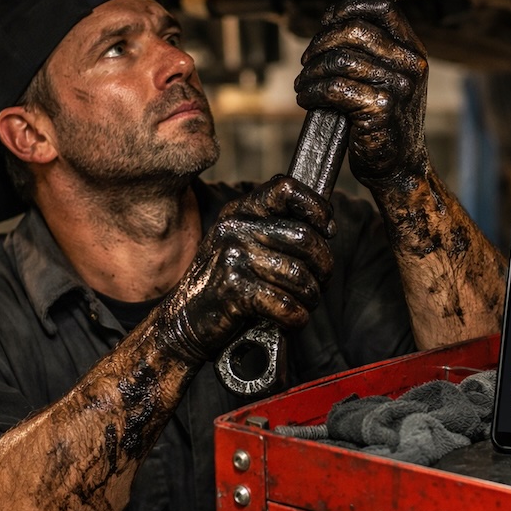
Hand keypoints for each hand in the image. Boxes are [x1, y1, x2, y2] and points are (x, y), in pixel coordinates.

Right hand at [158, 176, 334, 363]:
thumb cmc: (223, 283)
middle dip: (323, 265)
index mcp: (240, 212)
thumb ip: (275, 228)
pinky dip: (296, 317)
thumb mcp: (241, 243)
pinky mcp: (233, 290)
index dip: (315, 207)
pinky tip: (291, 319)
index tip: (326, 228)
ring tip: (304, 303)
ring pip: (299, 275)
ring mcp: (233, 257)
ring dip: (311, 296)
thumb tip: (326, 225)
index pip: (286, 189)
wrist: (183, 320)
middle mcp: (235, 228)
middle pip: (304, 237)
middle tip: (320, 281)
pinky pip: (285, 304)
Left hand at [295, 0, 428, 188]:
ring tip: (302, 84)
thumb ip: (372, 52)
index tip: (327, 20)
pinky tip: (306, 99)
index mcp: (412, 52)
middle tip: (306, 61)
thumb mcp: (389, 80)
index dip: (349, 7)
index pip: (384, 9)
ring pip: (339, 60)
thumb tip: (332, 20)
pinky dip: (312, 92)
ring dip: (311, 72)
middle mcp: (410, 65)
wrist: (399, 166)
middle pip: (355, 30)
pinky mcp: (380, 108)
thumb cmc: (387, 124)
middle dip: (321, 43)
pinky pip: (334, 88)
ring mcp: (398, 86)